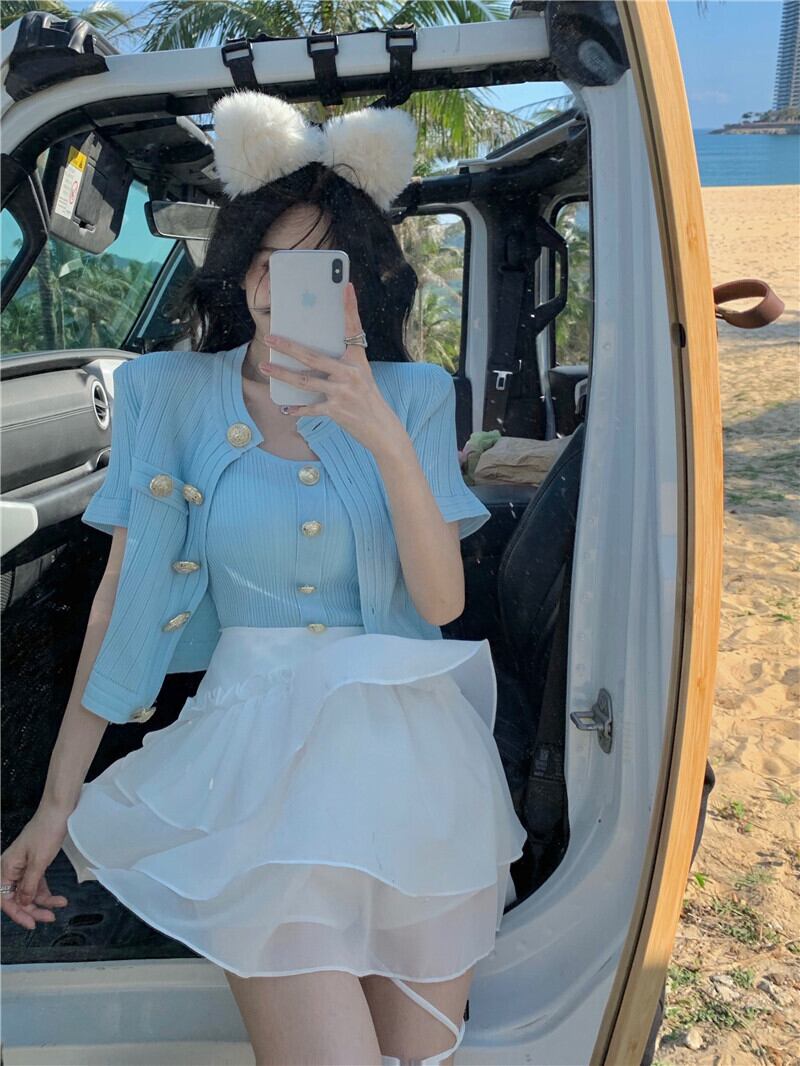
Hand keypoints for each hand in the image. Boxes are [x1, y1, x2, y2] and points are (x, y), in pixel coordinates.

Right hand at [1, 804, 70, 928]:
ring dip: (43, 902)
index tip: (31, 923)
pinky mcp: (34, 864)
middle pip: (17, 898)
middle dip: (33, 909)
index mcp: (6, 868)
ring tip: (59, 905)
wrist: (59, 811)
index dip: (17, 913)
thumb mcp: (38, 862)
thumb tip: (23, 903)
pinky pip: (37, 884)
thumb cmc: (46, 831)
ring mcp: (23, 867)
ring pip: (29, 893)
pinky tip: (58, 899)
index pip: (5, 899)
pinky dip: (47, 892)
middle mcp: (12, 869)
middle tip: (48, 918)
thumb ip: (29, 885)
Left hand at [258, 282, 403, 455]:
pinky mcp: (337, 411)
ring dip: (283, 375)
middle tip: (270, 338)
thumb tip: (311, 351)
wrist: (381, 428)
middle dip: (288, 347)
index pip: (352, 328)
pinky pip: (311, 409)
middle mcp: (350, 373)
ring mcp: (343, 393)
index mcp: (357, 359)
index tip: (345, 286)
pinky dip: (297, 409)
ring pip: (306, 382)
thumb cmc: (367, 396)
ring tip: (265, 368)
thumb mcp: (360, 372)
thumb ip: (341, 359)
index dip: (349, 307)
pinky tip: (284, 408)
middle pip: (313, 357)